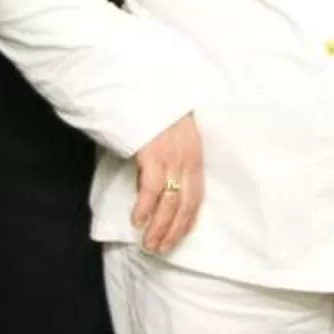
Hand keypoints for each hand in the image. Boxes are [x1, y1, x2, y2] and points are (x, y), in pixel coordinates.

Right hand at [129, 113, 202, 252]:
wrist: (139, 84)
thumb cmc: (150, 109)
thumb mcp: (169, 135)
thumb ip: (167, 159)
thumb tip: (153, 185)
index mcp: (194, 154)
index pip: (197, 195)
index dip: (188, 219)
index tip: (180, 236)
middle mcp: (188, 157)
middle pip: (185, 204)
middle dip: (173, 230)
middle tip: (161, 249)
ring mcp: (172, 156)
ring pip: (170, 201)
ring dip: (159, 227)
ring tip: (149, 244)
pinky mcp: (154, 153)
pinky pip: (151, 188)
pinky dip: (145, 208)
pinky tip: (137, 221)